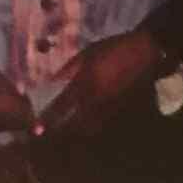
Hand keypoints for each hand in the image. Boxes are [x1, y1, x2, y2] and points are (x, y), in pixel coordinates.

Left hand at [36, 26, 162, 139]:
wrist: (146, 52)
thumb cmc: (113, 48)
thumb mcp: (87, 54)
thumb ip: (68, 70)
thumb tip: (50, 82)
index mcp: (86, 82)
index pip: (62, 106)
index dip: (48, 119)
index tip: (36, 130)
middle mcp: (97, 99)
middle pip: (74, 123)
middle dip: (60, 131)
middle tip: (48, 134)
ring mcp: (110, 107)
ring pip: (89, 127)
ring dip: (75, 132)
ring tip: (64, 132)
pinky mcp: (120, 110)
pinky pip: (102, 124)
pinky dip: (90, 127)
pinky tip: (84, 125)